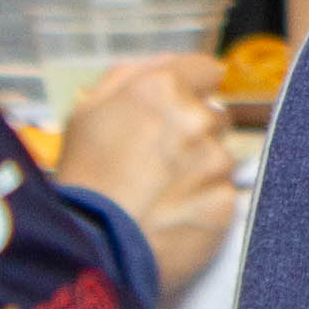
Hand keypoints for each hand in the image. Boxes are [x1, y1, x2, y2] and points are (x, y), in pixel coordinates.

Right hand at [56, 54, 244, 295]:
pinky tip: (173, 214)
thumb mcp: (86, 112)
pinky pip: (223, 193)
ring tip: (162, 192)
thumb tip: (166, 61)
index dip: (192, 89)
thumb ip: (129, 75)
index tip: (179, 109)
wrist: (89, 247)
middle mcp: (196, 119)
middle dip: (194, 131)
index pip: (206, 70)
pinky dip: (203, 202)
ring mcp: (215, 162)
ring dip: (201, 168)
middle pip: (215, 115)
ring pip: (221, 155)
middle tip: (159, 160)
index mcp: (162, 89)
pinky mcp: (225, 202)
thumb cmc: (82, 177)